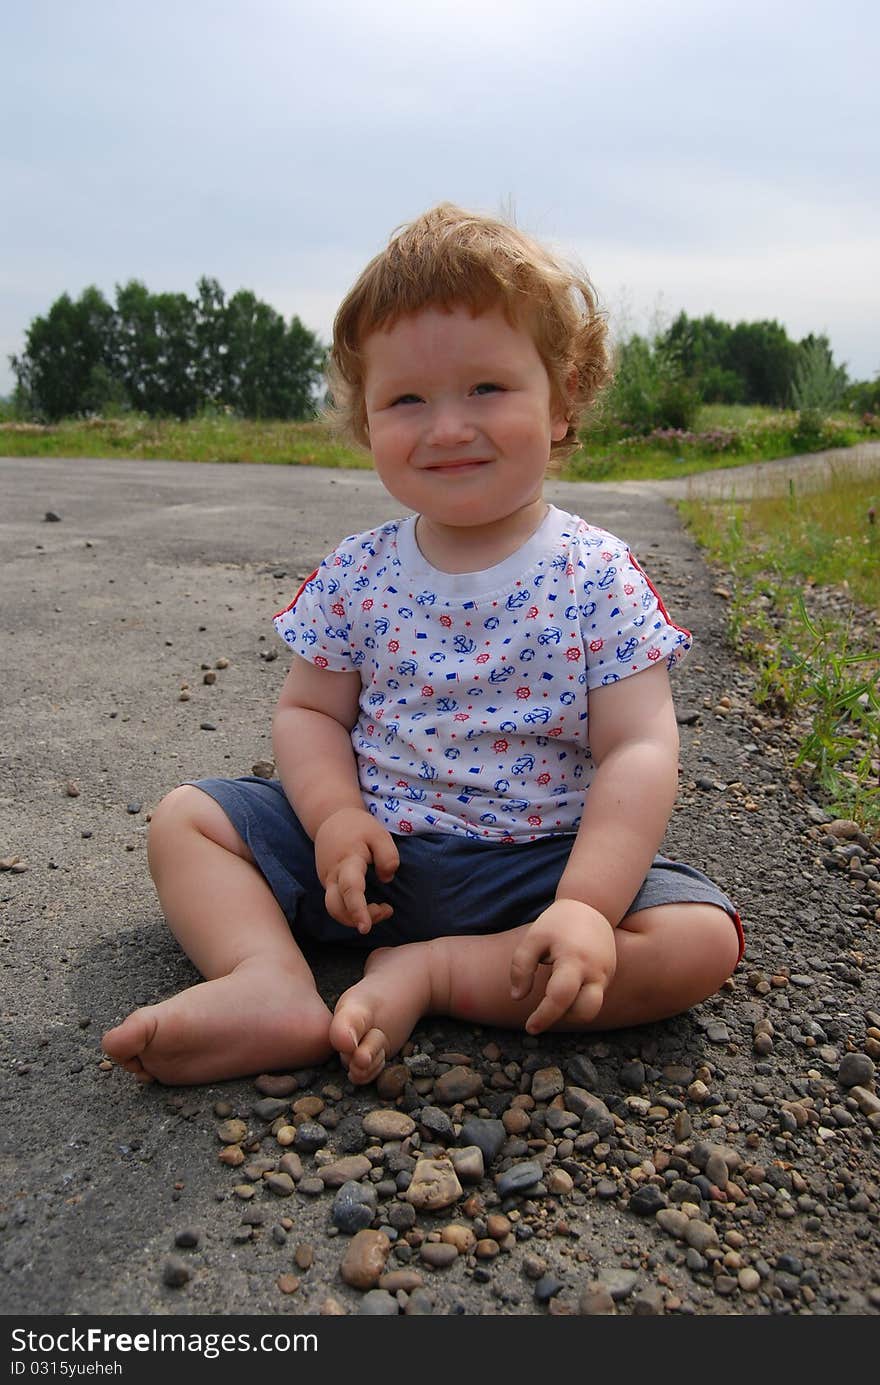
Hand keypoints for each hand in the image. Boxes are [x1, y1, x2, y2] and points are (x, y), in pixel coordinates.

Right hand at [313, 808, 399, 933]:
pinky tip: (370, 904)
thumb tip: (387, 879)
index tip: (365, 927)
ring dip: (357, 917)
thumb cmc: (358, 827)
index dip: (358, 910)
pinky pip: (337, 904)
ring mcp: (327, 881)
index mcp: (347, 861)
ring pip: (335, 909)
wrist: (331, 819)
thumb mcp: (379, 834)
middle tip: (386, 910)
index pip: (350, 889)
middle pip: (336, 907)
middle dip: (359, 918)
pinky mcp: (328, 885)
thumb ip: (388, 856)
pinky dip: (353, 910)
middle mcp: (332, 875)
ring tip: (383, 908)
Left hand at [509, 899, 616, 1033]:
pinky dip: (578, 999)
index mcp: (573, 960)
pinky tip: (565, 983)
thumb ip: (521, 968)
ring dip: (571, 1011)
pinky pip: (594, 996)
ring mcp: (606, 974)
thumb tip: (517, 997)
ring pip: (592, 1008)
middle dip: (564, 1018)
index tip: (530, 1028)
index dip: (544, 1017)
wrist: (591, 906)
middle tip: (544, 1011)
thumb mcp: (533, 939)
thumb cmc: (557, 923)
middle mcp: (595, 971)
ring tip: (554, 993)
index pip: (560, 997)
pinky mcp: (609, 975)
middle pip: (585, 1011)